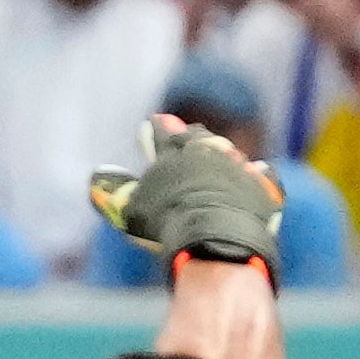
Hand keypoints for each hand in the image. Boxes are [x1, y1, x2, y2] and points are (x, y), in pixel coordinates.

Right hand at [90, 112, 285, 268]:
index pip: (160, 134)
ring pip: (227, 151)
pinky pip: (261, 175)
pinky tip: (259, 169)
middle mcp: (206, 152)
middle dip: (188, 134)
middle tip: (186, 130)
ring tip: (218, 147)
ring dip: (221, 149)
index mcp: (171, 153)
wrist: (217, 237)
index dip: (156, 129)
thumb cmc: (166, 225)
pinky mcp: (262, 188)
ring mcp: (236, 167)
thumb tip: (97, 177)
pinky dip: (257, 173)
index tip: (153, 121)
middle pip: (196, 138)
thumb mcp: (130, 213)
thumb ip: (114, 192)